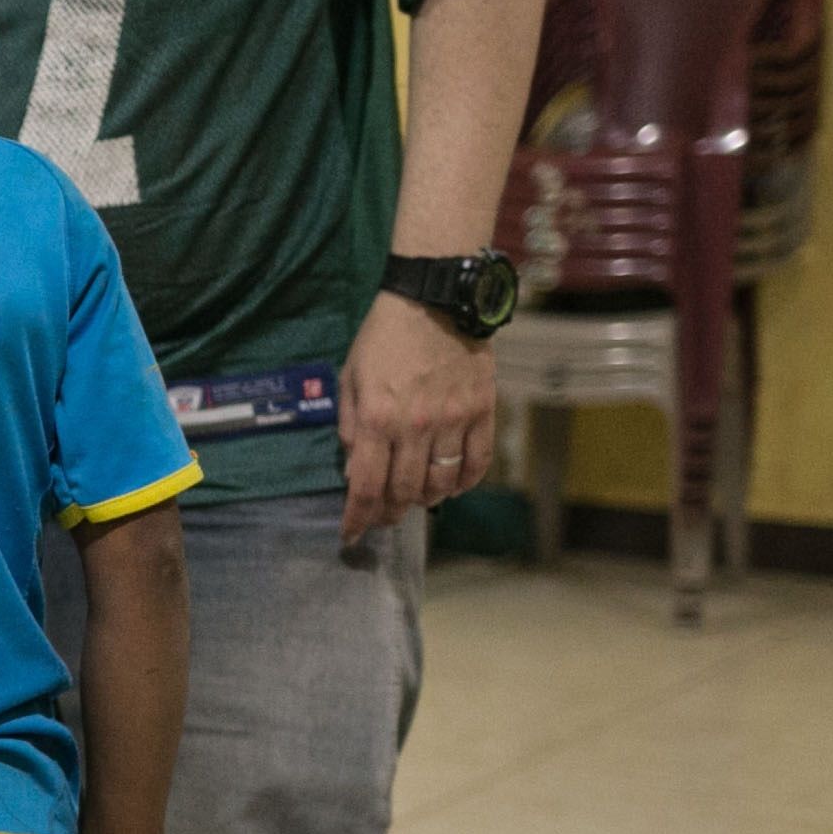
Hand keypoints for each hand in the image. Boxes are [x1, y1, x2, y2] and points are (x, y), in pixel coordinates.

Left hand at [338, 291, 498, 546]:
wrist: (435, 299)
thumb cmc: (385, 337)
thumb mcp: (351, 377)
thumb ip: (350, 426)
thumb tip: (354, 470)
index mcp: (377, 417)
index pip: (366, 486)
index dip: (357, 518)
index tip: (351, 534)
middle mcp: (415, 426)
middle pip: (404, 492)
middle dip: (389, 514)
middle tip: (383, 518)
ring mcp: (453, 420)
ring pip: (441, 484)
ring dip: (426, 499)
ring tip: (416, 497)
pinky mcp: (482, 411)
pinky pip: (477, 462)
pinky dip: (464, 482)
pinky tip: (452, 484)